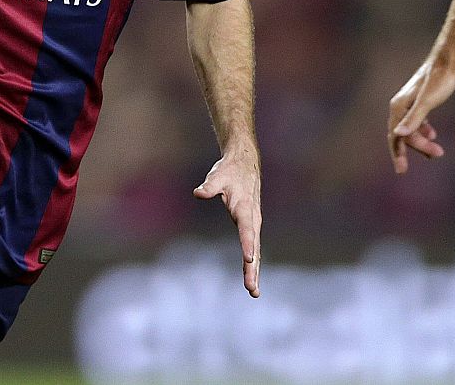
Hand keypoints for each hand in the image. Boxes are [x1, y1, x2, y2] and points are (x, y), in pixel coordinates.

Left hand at [194, 148, 260, 297]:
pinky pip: (253, 247)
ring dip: (254, 271)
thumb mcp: (218, 176)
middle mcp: (252, 218)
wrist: (244, 163)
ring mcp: (253, 223)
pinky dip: (253, 264)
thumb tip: (198, 193)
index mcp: (245, 207)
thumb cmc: (229, 171)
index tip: (249, 259)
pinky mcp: (250, 226)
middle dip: (253, 268)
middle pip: (254, 247)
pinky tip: (251, 278)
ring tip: (253, 291)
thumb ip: (209, 186)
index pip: (246, 229)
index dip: (248, 244)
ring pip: (256, 250)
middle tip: (251, 288)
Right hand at [389, 56, 454, 173]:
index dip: (397, 154)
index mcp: (399, 107)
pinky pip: (416, 120)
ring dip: (422, 140)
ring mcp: (410, 103)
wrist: (449, 60)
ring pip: (411, 128)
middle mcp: (400, 105)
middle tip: (436, 156)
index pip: (395, 136)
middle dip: (417, 147)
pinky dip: (423, 130)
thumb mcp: (428, 101)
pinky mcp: (420, 100)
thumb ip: (414, 118)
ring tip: (436, 151)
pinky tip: (432, 134)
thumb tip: (398, 135)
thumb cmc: (439, 80)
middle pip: (403, 134)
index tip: (402, 171)